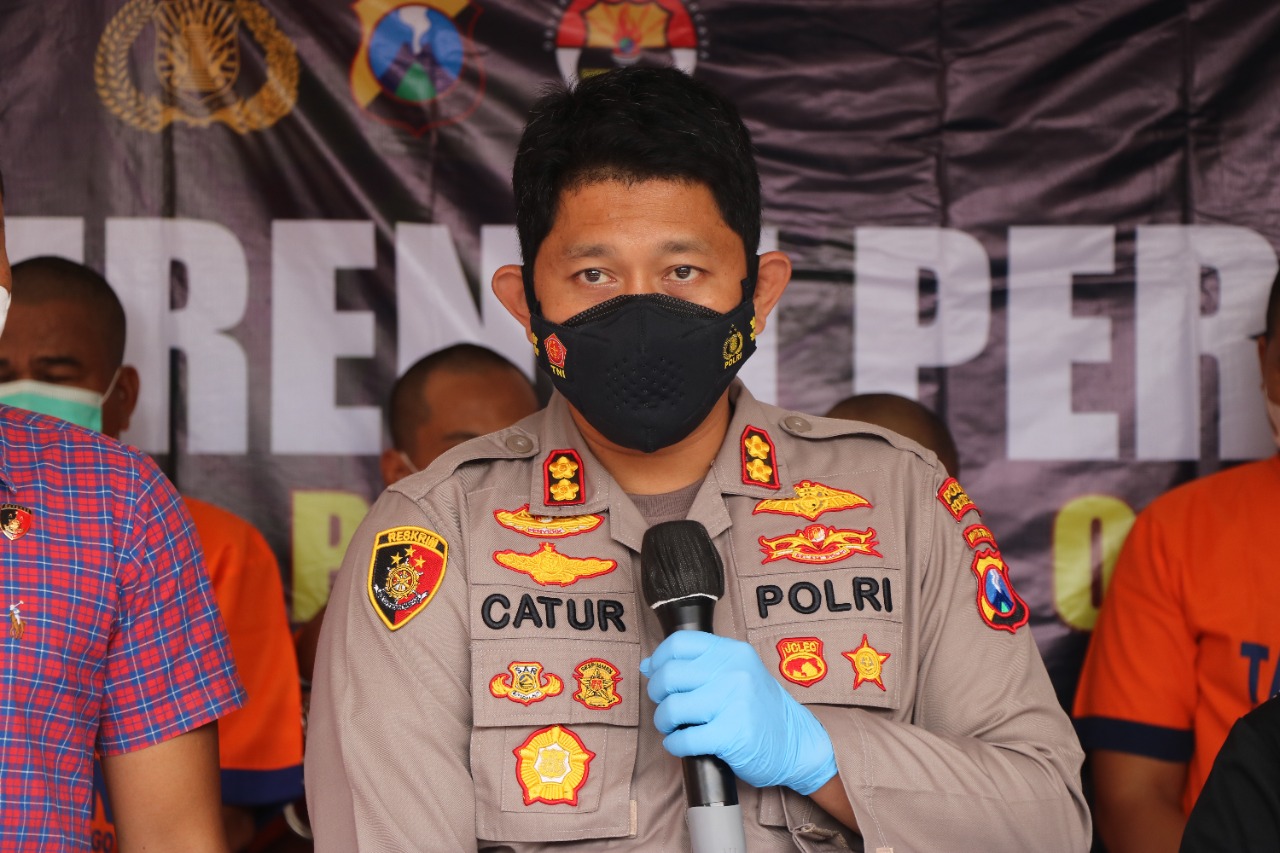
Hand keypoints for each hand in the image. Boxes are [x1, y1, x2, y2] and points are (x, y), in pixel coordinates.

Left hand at [640, 630, 837, 794]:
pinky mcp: (732, 734)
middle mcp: (734, 672)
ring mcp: (734, 702)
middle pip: (669, 674)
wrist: (795, 744)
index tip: (656, 674)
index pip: (679, 643)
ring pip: (672, 707)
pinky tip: (682, 745)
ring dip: (664, 722)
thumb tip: (648, 665)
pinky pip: (684, 739)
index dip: (659, 659)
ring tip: (674, 727)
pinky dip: (675, 745)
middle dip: (658, 695)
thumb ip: (698, 665)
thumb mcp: (737, 674)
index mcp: (733, 652)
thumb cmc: (759, 709)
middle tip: (668, 706)